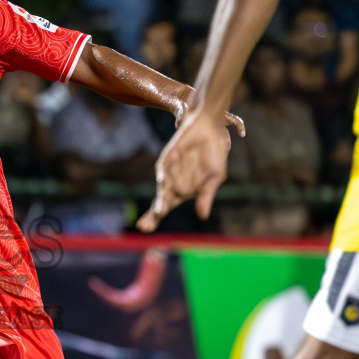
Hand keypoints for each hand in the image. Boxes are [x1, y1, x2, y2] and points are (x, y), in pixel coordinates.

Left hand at [137, 108, 240, 230]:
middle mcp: (172, 182)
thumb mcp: (215, 178)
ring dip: (161, 200)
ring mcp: (169, 170)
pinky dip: (163, 176)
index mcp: (182, 191)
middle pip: (159, 202)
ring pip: (162, 189)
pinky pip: (163, 168)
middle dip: (153, 215)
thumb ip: (206, 196)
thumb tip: (201, 216)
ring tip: (160, 212)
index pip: (166, 207)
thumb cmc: (214, 153)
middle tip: (143, 227)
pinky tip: (162, 184)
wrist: (210, 128)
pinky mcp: (168, 157)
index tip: (146, 230)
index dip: (155, 217)